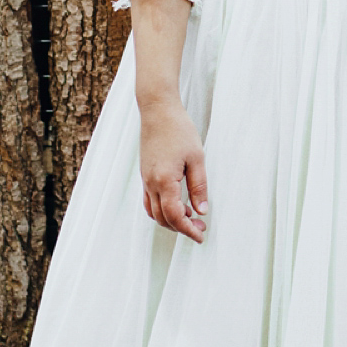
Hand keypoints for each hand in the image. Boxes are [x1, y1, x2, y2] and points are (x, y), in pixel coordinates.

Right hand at [139, 97, 208, 241]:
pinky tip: (177, 204)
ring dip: (171, 220)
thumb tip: (202, 210)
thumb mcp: (196, 158)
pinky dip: (162, 209)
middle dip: (181, 228)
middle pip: (163, 218)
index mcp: (165, 181)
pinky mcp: (144, 174)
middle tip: (201, 227)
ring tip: (190, 217)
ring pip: (154, 212)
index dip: (188, 230)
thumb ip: (199, 187)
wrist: (157, 110)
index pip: (175, 216)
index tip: (201, 236)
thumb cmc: (179, 130)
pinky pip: (150, 201)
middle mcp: (151, 183)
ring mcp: (145, 180)